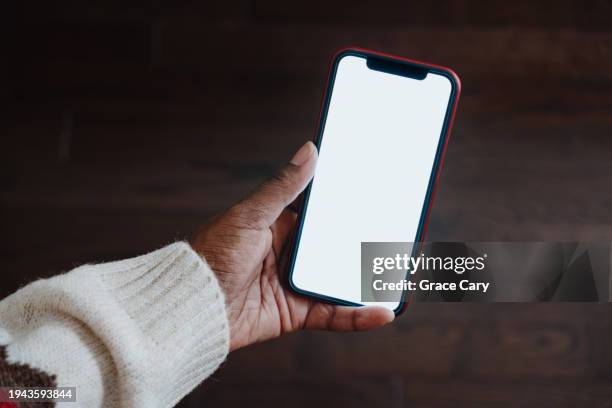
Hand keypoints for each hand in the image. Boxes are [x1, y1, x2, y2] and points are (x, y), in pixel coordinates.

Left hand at [190, 141, 394, 350]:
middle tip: (402, 234)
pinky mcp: (297, 313)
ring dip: (369, 278)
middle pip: (338, 247)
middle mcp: (291, 253)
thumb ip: (283, 187)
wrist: (191, 306)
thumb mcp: (250, 214)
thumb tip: (309, 150)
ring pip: (341, 279)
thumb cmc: (212, 255)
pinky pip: (334, 314)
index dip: (349, 205)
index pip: (323, 212)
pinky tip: (383, 310)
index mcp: (280, 225)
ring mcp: (296, 283)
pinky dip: (359, 314)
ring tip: (401, 272)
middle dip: (367, 242)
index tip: (378, 194)